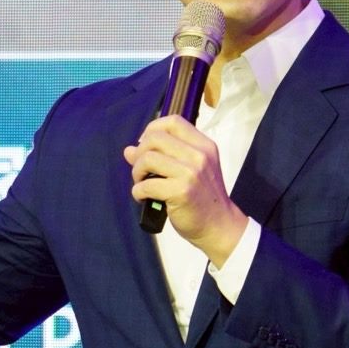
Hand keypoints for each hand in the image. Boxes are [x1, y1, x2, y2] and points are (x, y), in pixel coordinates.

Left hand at [124, 116, 246, 265]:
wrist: (219, 225)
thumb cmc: (203, 198)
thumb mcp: (191, 170)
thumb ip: (164, 156)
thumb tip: (129, 150)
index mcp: (204, 146)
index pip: (173, 122)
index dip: (152, 129)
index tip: (145, 145)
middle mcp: (199, 155)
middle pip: (155, 138)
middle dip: (140, 153)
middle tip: (141, 170)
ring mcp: (191, 173)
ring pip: (148, 159)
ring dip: (137, 173)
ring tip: (141, 183)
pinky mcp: (182, 192)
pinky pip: (146, 185)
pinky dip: (138, 192)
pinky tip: (144, 198)